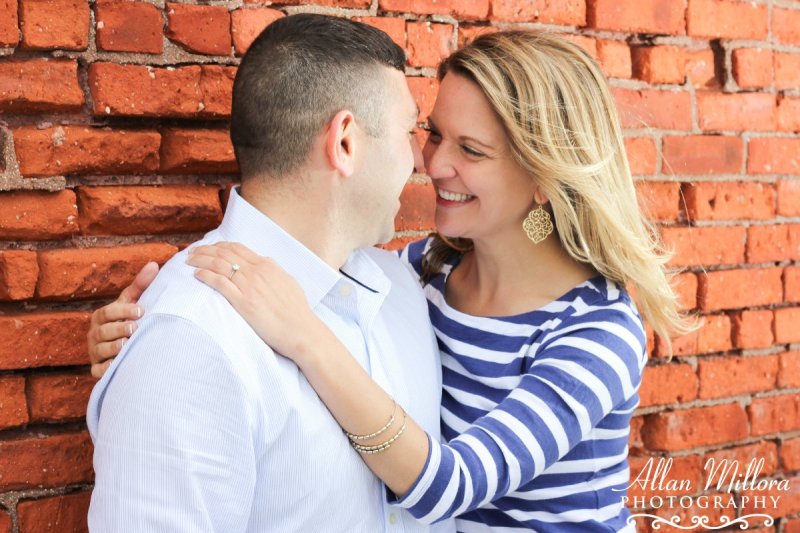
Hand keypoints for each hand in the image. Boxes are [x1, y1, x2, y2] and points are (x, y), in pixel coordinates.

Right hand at [87, 261, 158, 377]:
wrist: (124, 350)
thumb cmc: (129, 320)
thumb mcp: (132, 303)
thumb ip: (141, 285)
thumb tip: (154, 264)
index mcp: (102, 317)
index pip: (107, 312)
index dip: (122, 311)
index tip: (141, 310)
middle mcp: (95, 334)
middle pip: (102, 332)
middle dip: (118, 329)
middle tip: (135, 329)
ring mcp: (95, 353)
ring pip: (100, 351)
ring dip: (114, 348)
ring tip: (128, 344)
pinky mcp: (97, 370)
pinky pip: (98, 371)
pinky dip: (107, 368)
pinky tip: (118, 365)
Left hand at [186, 242, 322, 362]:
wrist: (301, 330)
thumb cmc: (297, 310)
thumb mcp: (288, 281)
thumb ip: (274, 271)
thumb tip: (265, 263)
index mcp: (268, 265)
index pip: (238, 248)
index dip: (219, 245)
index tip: (208, 247)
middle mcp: (257, 272)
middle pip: (224, 253)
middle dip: (204, 250)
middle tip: (191, 252)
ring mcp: (250, 286)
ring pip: (219, 265)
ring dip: (201, 260)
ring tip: (189, 261)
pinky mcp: (244, 302)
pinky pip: (220, 283)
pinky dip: (206, 276)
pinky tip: (197, 274)